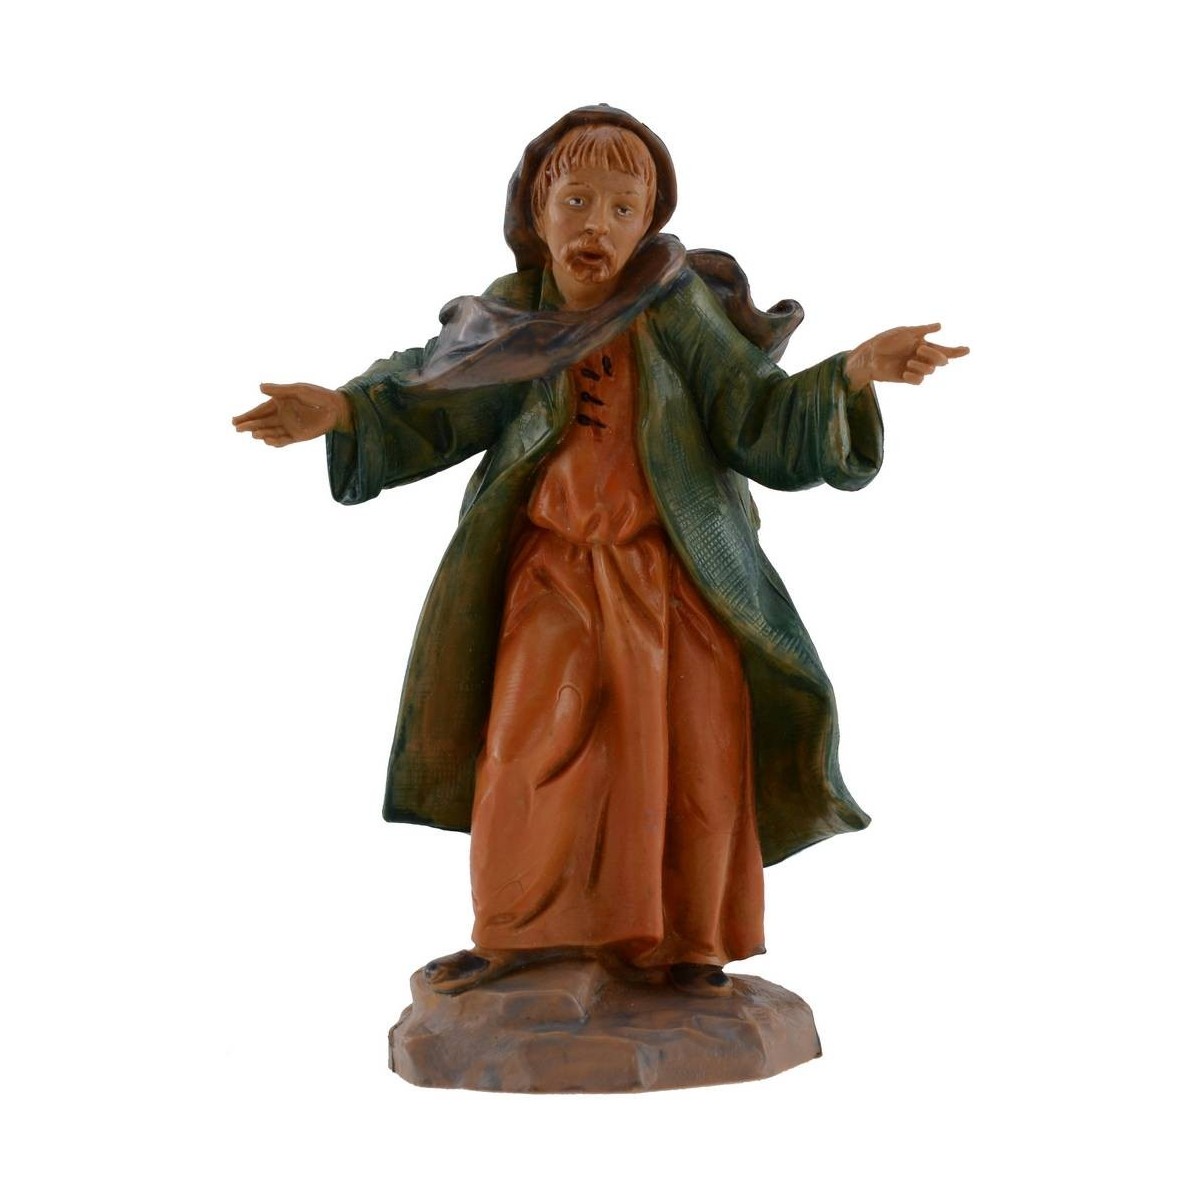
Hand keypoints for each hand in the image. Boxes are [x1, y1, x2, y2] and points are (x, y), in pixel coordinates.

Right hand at [232, 383, 352, 446]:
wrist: (336, 408)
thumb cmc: (317, 395)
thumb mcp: (298, 390)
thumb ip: (280, 391)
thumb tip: (260, 387)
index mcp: (278, 403)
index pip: (259, 411)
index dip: (247, 415)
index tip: (235, 421)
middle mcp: (281, 416)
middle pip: (261, 422)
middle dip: (249, 425)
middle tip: (238, 428)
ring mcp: (288, 427)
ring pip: (270, 432)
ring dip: (261, 433)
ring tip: (254, 434)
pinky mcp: (297, 436)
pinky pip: (283, 440)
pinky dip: (275, 441)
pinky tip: (267, 440)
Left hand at [844, 323, 968, 391]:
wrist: (870, 356)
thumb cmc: (885, 341)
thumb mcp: (905, 332)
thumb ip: (923, 330)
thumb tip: (940, 325)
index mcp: (924, 345)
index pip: (944, 350)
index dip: (956, 351)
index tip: (967, 350)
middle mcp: (922, 358)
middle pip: (941, 361)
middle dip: (935, 356)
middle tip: (919, 350)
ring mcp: (915, 368)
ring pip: (931, 371)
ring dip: (921, 365)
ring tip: (908, 362)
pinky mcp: (907, 378)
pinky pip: (919, 380)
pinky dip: (914, 376)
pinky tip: (905, 372)